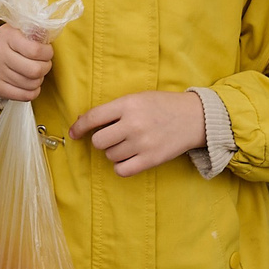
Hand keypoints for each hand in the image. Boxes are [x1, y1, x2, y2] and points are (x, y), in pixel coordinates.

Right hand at [0, 22, 54, 101]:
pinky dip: (33, 91)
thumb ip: (37, 30)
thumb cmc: (19, 39)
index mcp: (7, 34)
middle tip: (44, 63)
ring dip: (39, 79)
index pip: (35, 50)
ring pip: (31, 84)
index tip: (47, 51)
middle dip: (45, 67)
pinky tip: (31, 83)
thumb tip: (47, 36)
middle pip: (34, 70)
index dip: (47, 53)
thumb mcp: (26, 29)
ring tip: (36, 71)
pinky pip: (25, 96)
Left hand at [72, 91, 206, 176]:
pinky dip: (121, 166)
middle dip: (102, 140)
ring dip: (114, 152)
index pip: (93, 118)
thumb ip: (114, 109)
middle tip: (114, 136)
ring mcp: (142, 143)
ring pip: (110, 156)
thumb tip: (84, 122)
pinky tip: (128, 158)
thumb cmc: (163, 106)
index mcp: (128, 104)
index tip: (74, 133)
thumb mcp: (138, 98)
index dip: (79, 127)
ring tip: (129, 144)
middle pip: (98, 141)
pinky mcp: (151, 160)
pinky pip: (122, 170)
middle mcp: (133, 124)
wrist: (195, 118)